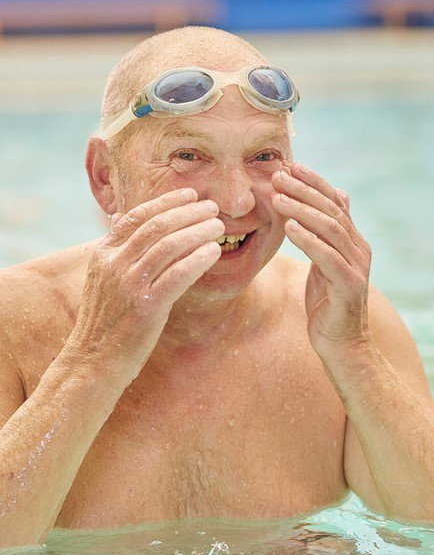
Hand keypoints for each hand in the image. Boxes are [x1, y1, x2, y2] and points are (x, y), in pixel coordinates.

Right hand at [69, 188, 222, 376]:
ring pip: (168, 246)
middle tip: (212, 207)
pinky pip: (177, 275)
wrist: (94, 360)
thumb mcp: (104, 278)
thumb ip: (117, 250)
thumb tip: (120, 217)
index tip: (191, 194)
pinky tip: (215, 251)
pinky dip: (198, 259)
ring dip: (198, 231)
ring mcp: (128, 285)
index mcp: (104, 254)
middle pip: (156, 226)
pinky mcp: (146, 306)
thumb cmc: (107, 320)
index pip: (136, 216)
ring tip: (219, 226)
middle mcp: (114, 265)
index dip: (166, 202)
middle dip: (188, 212)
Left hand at [272, 164, 371, 357]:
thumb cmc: (329, 304)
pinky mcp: (349, 284)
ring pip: (329, 228)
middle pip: (331, 210)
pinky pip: (327, 256)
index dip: (313, 182)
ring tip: (277, 197)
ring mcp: (357, 266)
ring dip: (301, 210)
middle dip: (303, 190)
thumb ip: (329, 234)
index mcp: (354, 241)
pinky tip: (288, 228)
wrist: (343, 345)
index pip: (334, 202)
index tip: (289, 166)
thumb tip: (339, 196)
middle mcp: (360, 249)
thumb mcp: (327, 264)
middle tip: (277, 176)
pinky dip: (308, 240)